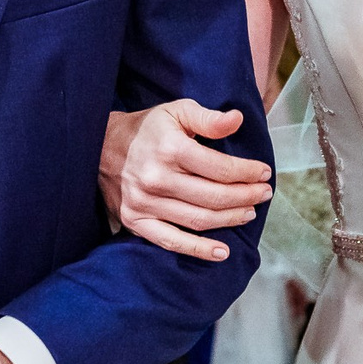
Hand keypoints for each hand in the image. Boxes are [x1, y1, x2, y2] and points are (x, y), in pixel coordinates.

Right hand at [102, 101, 268, 259]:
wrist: (99, 147)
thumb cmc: (146, 128)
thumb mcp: (176, 111)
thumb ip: (208, 118)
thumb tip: (237, 120)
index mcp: (170, 148)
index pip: (221, 168)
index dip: (248, 172)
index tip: (263, 173)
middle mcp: (157, 178)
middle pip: (214, 196)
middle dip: (246, 196)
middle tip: (263, 194)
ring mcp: (145, 204)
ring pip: (199, 220)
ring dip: (230, 219)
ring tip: (249, 213)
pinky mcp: (135, 222)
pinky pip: (171, 241)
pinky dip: (199, 250)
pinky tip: (222, 252)